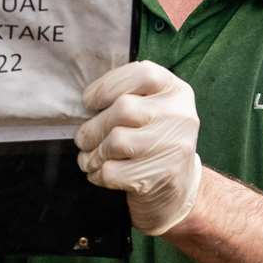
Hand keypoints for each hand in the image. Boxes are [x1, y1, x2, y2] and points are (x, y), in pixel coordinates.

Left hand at [75, 61, 202, 235]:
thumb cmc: (150, 140)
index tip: (89, 101)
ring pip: (116, 142)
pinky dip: (98, 173)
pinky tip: (100, 173)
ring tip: (89, 158)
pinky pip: (114, 171)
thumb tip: (82, 104)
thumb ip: (124, 96)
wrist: (177, 188)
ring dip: (92, 153)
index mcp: (175, 90)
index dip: (107, 86)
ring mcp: (175, 147)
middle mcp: (181, 115)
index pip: (142, 74)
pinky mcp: (163, 176)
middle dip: (92, 126)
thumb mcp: (148, 109)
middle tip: (83, 138)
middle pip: (123, 109)